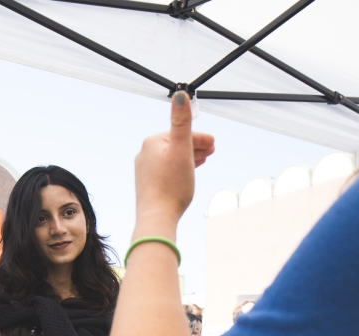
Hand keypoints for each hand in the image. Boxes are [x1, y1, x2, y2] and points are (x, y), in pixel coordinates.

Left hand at [133, 91, 215, 240]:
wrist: (157, 216)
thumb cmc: (171, 185)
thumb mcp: (182, 149)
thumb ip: (182, 122)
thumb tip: (180, 95)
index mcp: (153, 142)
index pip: (182, 134)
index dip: (200, 139)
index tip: (213, 144)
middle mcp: (144, 153)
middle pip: (176, 144)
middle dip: (195, 146)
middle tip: (212, 150)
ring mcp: (144, 169)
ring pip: (172, 158)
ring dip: (189, 157)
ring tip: (202, 161)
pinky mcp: (147, 184)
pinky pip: (167, 170)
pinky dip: (179, 168)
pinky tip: (186, 174)